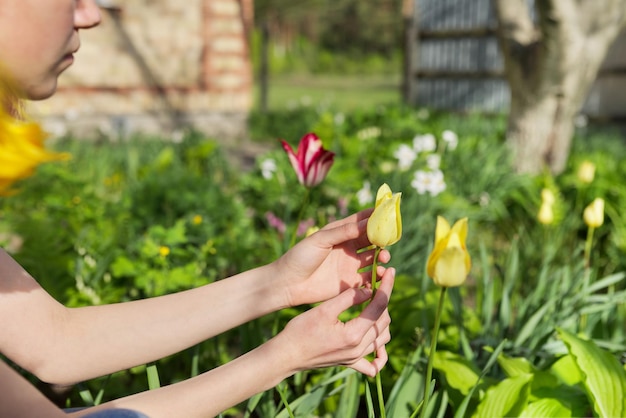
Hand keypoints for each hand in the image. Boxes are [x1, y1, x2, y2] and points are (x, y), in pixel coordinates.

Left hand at [274, 209, 390, 306]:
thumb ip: (343, 232)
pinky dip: (378, 276)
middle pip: (373, 240)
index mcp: (341, 233)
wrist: (288, 283)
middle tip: (387, 242)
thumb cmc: (300, 256)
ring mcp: (351, 265)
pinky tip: (380, 275)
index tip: (389, 212)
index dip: (376, 216)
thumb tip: (366, 223)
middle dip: (383, 239)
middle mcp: (349, 248)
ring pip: (374, 259)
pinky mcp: (351, 283)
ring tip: (383, 259)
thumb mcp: (320, 240)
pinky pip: (370, 278)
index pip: (362, 221)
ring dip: (382, 257)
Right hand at [277, 266, 394, 376]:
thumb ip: (348, 298)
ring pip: (382, 339)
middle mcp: (359, 348)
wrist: (286, 355)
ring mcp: (355, 358)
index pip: (380, 306)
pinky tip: (376, 343)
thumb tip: (368, 289)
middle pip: (384, 321)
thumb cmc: (301, 330)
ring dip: (382, 321)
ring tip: (373, 306)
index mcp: (354, 333)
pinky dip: (379, 354)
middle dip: (384, 301)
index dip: (387, 287)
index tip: (392, 272)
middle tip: (377, 286)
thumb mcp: (323, 309)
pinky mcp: (350, 363)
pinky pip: (373, 364)